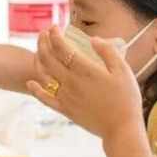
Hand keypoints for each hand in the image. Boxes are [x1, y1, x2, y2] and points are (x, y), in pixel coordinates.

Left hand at [26, 27, 144, 141]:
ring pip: (44, 75)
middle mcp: (71, 82)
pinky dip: (35, 90)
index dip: (55, 35)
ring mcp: (65, 96)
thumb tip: (93, 39)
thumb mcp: (123, 71)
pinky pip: (45, 98)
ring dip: (37, 60)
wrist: (122, 129)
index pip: (62, 48)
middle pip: (48, 58)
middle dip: (43, 42)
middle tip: (44, 33)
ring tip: (38, 51)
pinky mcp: (65, 110)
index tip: (55, 27)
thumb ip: (108, 52)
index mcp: (85, 70)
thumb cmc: (126, 98)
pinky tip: (30, 82)